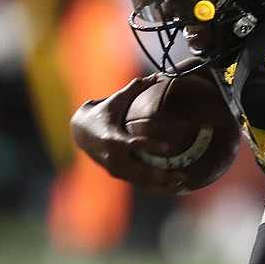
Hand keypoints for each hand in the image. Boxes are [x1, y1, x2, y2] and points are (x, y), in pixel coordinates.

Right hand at [70, 77, 187, 193]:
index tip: (166, 147)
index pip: (133, 145)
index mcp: (113, 140)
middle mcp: (114, 159)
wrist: (80, 132)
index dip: (149, 146)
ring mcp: (116, 169)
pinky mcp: (118, 175)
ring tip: (184, 183)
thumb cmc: (102, 114)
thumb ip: (135, 89)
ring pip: (142, 182)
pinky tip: (173, 188)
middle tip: (182, 174)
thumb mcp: (115, 101)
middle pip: (141, 171)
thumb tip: (155, 75)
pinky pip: (139, 184)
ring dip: (163, 185)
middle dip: (162, 175)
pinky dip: (156, 187)